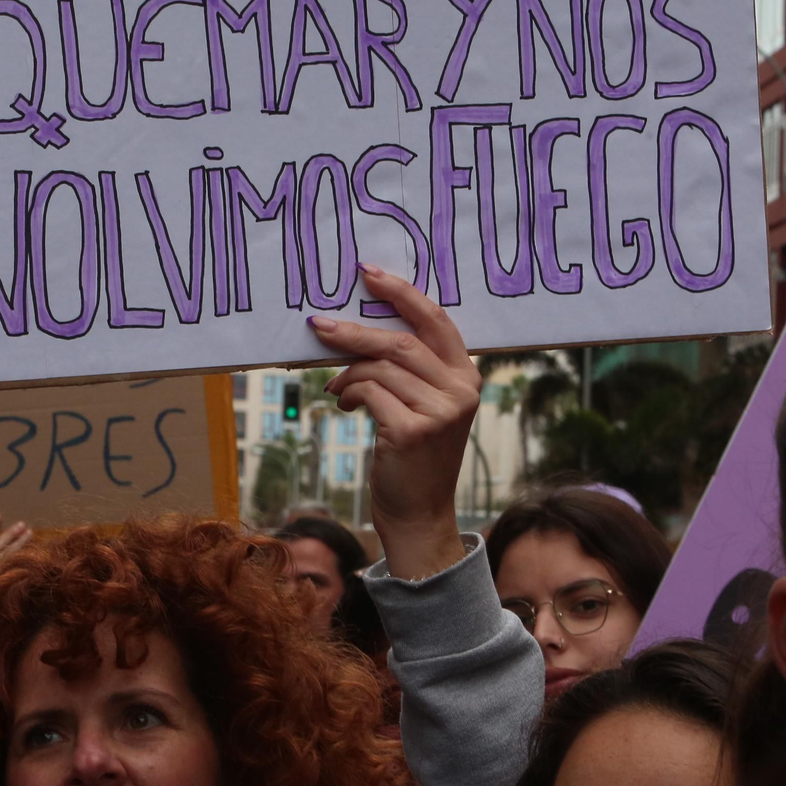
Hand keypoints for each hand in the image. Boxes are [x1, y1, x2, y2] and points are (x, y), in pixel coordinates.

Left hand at [314, 265, 479, 580]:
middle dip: (354, 330)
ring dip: (347, 373)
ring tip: (336, 387)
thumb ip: (410, 369)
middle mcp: (460, 390)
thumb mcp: (424, 406)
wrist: (419, 513)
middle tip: (318, 324)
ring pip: (378, 367)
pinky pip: (368, 392)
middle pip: (399, 341)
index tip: (368, 273)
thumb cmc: (415, 455)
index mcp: (467, 376)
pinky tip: (345, 405)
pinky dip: (349, 393)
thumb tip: (359, 329)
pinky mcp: (412, 430)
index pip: (436, 319)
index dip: (401, 292)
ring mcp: (439, 412)